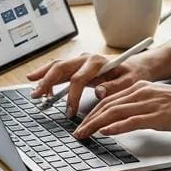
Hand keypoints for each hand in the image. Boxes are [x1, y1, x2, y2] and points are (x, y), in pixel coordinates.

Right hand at [26, 52, 155, 116]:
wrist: (137, 65)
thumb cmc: (133, 74)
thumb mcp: (130, 82)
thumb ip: (115, 87)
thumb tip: (99, 92)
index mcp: (98, 62)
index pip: (78, 79)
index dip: (72, 96)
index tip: (69, 112)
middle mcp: (86, 59)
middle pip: (61, 68)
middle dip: (47, 82)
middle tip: (37, 96)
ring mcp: (81, 61)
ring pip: (57, 66)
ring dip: (43, 77)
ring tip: (33, 90)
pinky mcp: (78, 66)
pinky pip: (59, 68)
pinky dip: (47, 74)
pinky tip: (37, 82)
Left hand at [72, 81, 170, 139]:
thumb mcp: (161, 101)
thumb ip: (143, 107)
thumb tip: (127, 120)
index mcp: (141, 87)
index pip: (109, 99)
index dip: (92, 111)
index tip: (82, 122)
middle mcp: (142, 92)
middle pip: (107, 105)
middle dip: (88, 119)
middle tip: (77, 132)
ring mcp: (150, 103)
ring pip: (115, 112)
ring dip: (95, 124)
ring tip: (84, 134)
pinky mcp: (159, 116)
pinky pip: (132, 121)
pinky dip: (116, 126)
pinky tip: (105, 132)